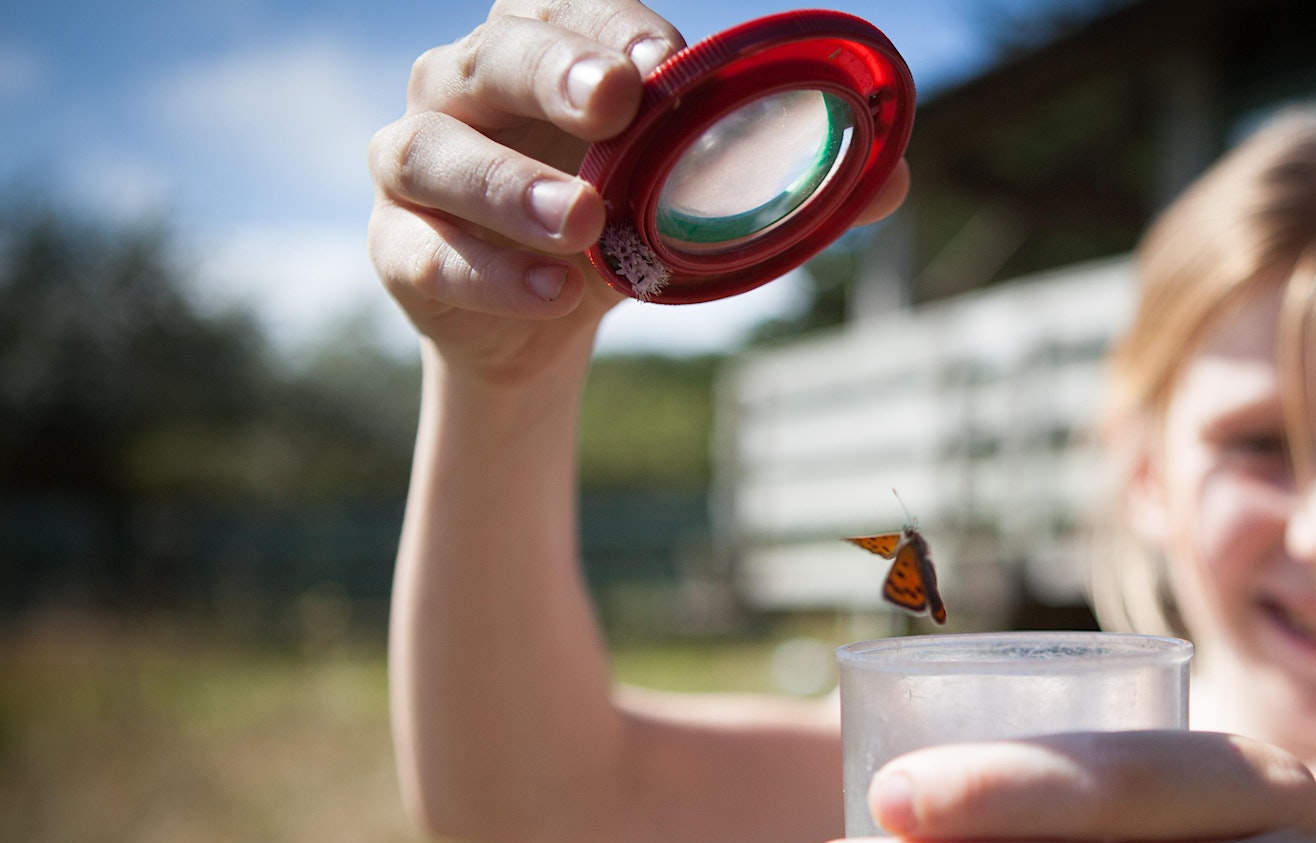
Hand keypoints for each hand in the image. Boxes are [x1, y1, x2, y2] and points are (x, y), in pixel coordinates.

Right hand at [367, 0, 909, 383]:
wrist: (536, 317)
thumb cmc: (618, 219)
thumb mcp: (694, 194)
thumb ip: (782, 178)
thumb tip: (895, 175)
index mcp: (540, 46)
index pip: (562, 8)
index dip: (607, 23)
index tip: (663, 60)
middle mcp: (463, 86)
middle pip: (492, 58)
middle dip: (554, 73)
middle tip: (618, 102)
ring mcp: (414, 162)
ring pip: (437, 153)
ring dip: (512, 186)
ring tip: (583, 221)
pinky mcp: (398, 244)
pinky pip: (426, 251)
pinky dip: (487, 271)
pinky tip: (552, 291)